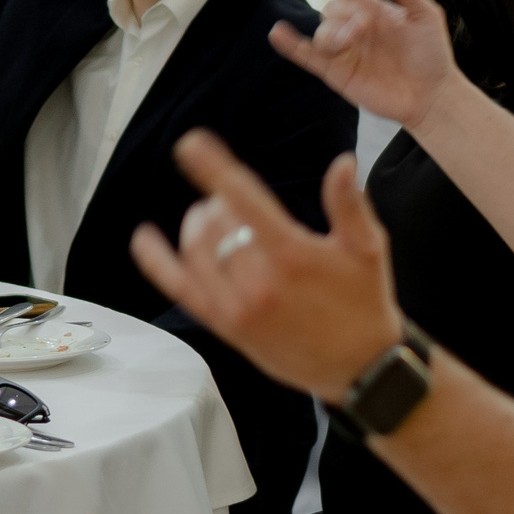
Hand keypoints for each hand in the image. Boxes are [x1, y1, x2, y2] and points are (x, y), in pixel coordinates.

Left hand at [131, 135, 400, 402]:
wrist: (360, 369)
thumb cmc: (364, 303)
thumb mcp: (368, 249)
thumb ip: (350, 205)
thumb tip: (343, 163)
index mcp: (292, 254)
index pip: (243, 199)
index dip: (213, 167)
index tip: (191, 144)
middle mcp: (259, 281)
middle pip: (215, 222)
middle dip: (217, 201)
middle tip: (231, 201)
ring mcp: (238, 307)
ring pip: (195, 250)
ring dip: (197, 225)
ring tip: (212, 219)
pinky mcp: (226, 327)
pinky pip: (181, 290)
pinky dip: (157, 262)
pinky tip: (144, 239)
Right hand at [270, 0, 459, 131]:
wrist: (431, 95)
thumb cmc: (432, 54)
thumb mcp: (426, 16)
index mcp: (371, 8)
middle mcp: (354, 26)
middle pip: (330, 9)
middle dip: (342, 15)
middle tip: (363, 28)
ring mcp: (344, 50)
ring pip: (322, 32)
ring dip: (332, 34)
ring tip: (351, 42)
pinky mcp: (337, 73)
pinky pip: (307, 56)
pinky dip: (290, 46)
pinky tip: (277, 34)